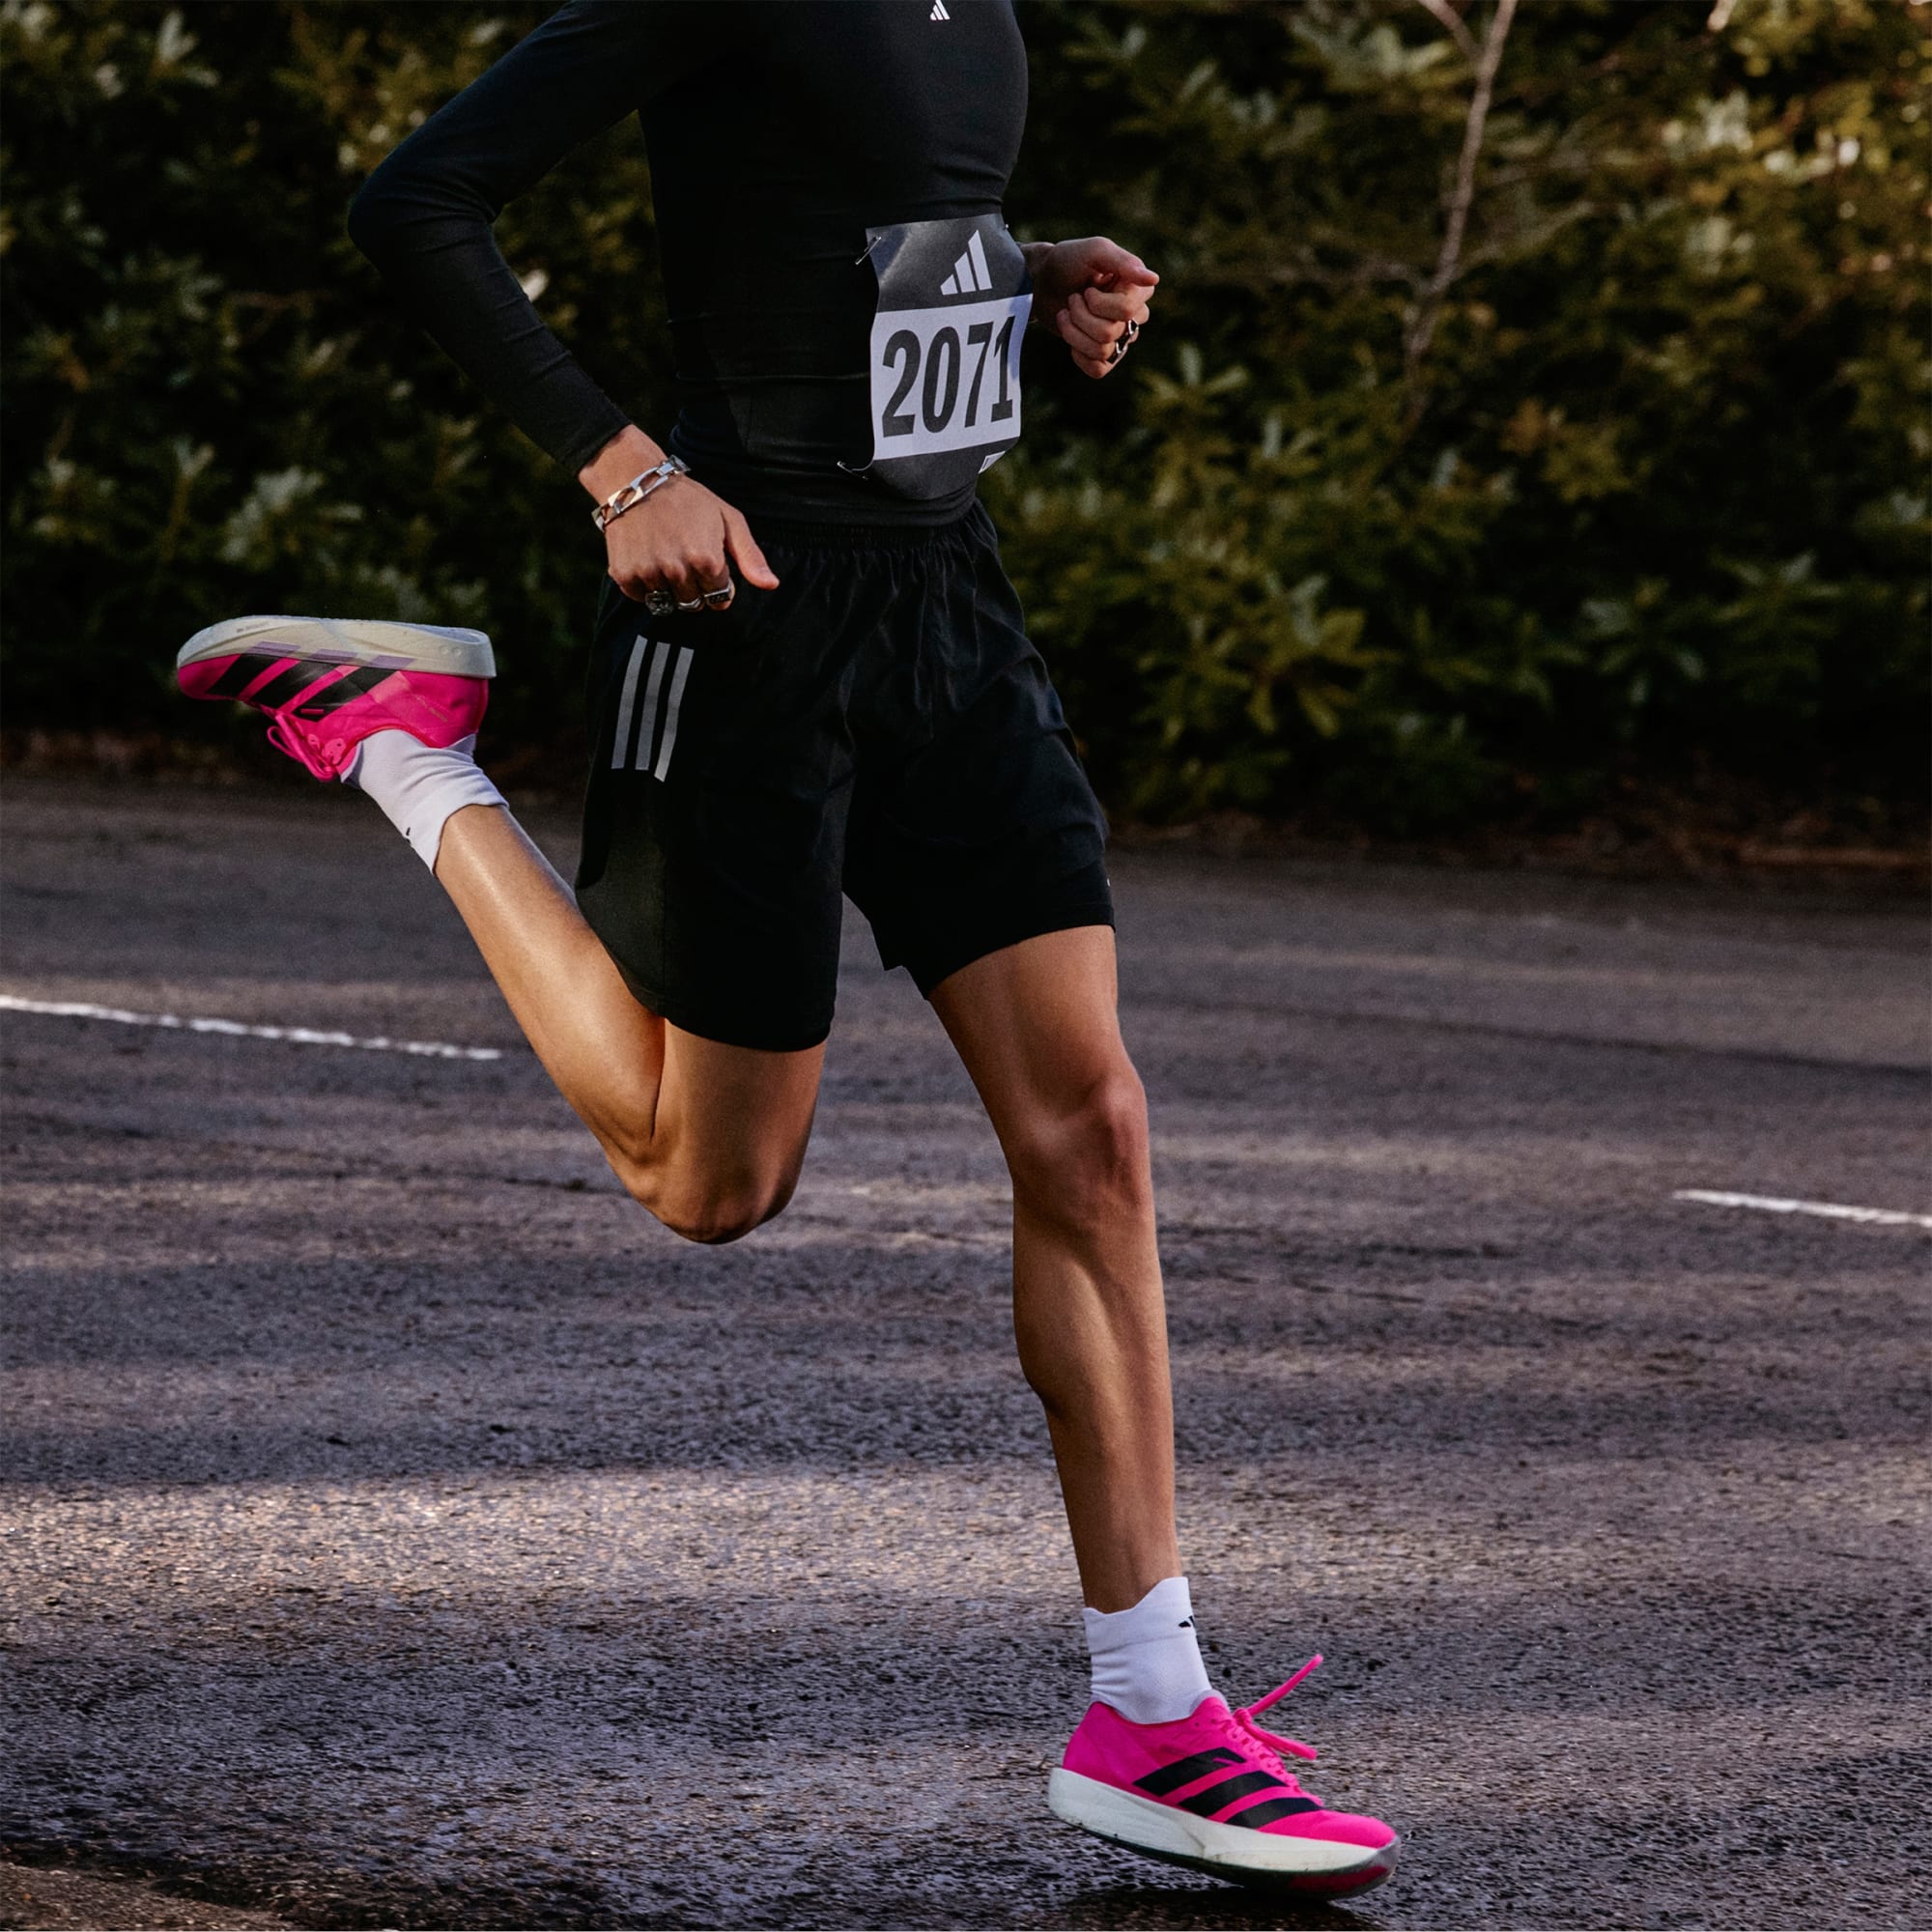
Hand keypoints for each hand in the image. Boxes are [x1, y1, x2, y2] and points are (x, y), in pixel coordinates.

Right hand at [579, 426, 779, 608]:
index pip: (721, 598)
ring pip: (668, 603)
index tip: (709, 565)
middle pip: (695, 603)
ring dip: (670, 588)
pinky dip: (646, 586)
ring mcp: (650, 574)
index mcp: (707, 560)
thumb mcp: (728, 520)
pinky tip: (648, 559)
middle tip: (686, 558)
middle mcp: (678, 571)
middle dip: (695, 587)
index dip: (718, 584)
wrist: (636, 480)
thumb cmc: (689, 499)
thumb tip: (771, 585)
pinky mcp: (625, 575)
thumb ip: (751, 556)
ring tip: (667, 557)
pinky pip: (642, 598)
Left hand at [1024, 237, 1157, 379]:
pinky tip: (1072, 339)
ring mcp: (1119, 336)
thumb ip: (1123, 262)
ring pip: (1102, 351)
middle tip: (1073, 299)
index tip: (1088, 290)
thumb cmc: (1070, 261)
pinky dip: (1080, 356)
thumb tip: (1153, 280)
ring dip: (1074, 332)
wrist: (1042, 281)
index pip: (1126, 311)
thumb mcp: (1095, 251)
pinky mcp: (1104, 353)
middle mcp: (1134, 314)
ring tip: (1066, 314)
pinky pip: (1099, 370)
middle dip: (1081, 317)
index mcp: (1137, 289)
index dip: (1099, 305)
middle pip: (1111, 333)